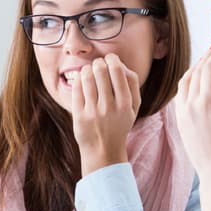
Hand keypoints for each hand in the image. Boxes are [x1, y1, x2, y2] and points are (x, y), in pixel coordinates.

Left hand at [72, 53, 141, 174]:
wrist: (104, 150)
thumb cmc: (119, 124)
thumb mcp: (134, 108)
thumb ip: (132, 85)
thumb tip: (120, 64)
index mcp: (125, 104)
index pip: (117, 71)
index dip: (112, 59)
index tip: (110, 59)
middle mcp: (109, 107)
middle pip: (101, 71)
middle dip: (98, 63)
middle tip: (98, 64)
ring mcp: (93, 112)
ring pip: (87, 77)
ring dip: (87, 69)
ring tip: (89, 70)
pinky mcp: (79, 115)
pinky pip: (77, 89)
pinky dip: (79, 79)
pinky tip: (82, 79)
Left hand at [174, 45, 210, 210]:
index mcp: (207, 103)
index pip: (209, 69)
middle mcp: (190, 106)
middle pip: (195, 72)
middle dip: (206, 57)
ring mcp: (182, 114)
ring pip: (184, 82)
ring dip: (195, 68)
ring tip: (207, 60)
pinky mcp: (180, 121)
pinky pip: (180, 94)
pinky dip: (188, 82)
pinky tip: (197, 81)